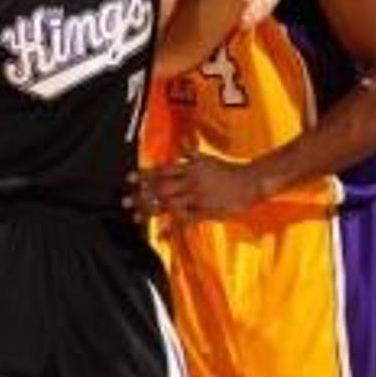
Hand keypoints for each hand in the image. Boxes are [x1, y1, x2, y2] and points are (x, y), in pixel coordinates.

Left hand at [127, 150, 260, 221]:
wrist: (250, 182)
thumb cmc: (227, 170)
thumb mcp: (208, 158)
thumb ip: (192, 153)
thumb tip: (183, 141)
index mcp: (191, 168)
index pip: (163, 170)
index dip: (145, 175)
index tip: (130, 179)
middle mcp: (191, 181)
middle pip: (162, 188)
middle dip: (142, 195)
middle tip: (125, 201)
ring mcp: (198, 198)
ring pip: (170, 204)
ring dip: (152, 210)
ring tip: (136, 216)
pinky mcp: (206, 212)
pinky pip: (186, 220)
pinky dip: (172, 227)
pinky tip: (161, 234)